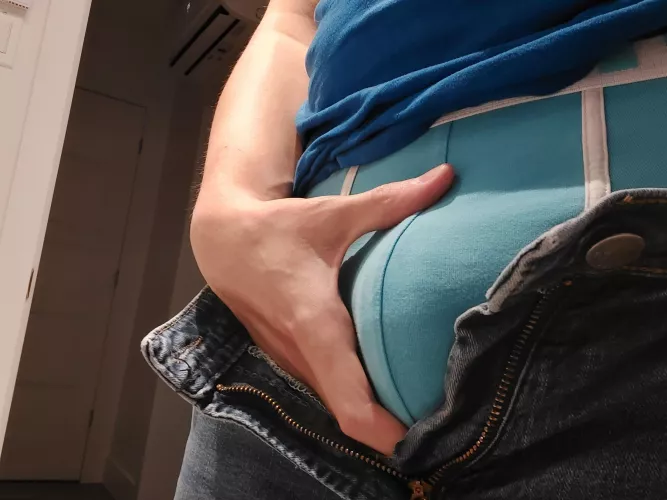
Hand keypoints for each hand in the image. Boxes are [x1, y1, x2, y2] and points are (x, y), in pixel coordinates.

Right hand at [190, 164, 454, 454]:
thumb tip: (446, 177)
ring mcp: (289, 359)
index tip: (421, 440)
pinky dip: (351, 392)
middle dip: (389, 427)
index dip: (382, 430)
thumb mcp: (333, 213)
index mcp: (315, 322)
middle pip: (347, 412)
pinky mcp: (286, 356)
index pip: (347, 397)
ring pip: (334, 401)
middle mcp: (301, 352)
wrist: (221, 239)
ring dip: (370, 412)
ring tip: (418, 405)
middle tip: (440, 424)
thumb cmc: (277, 227)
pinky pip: (324, 385)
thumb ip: (392, 201)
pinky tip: (381, 380)